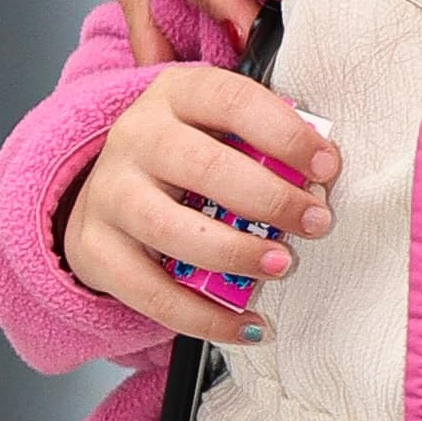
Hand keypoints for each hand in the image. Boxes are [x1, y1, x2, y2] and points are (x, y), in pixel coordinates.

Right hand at [59, 63, 342, 348]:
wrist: (109, 194)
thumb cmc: (189, 160)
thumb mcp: (220, 132)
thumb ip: (263, 145)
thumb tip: (320, 181)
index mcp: (175, 94)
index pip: (232, 101)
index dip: (285, 134)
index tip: (328, 167)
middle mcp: (135, 136)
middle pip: (204, 166)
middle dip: (270, 199)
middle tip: (316, 223)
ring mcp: (109, 193)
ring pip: (173, 229)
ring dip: (236, 253)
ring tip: (281, 266)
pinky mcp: (94, 249)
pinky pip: (152, 292)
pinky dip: (205, 318)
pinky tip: (249, 326)